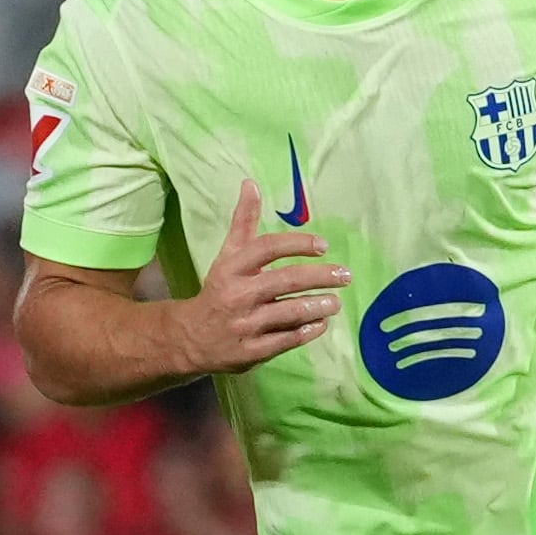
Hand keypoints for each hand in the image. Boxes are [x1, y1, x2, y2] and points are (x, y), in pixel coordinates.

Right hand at [178, 178, 350, 374]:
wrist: (190, 338)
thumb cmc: (218, 290)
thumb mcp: (228, 255)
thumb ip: (243, 222)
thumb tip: (250, 183)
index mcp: (232, 267)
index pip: (268, 248)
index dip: (298, 244)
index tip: (323, 246)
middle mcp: (237, 294)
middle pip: (285, 280)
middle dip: (320, 277)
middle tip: (345, 275)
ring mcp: (245, 324)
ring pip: (289, 312)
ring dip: (318, 305)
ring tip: (335, 301)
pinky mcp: (251, 352)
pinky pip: (286, 340)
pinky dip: (307, 331)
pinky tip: (321, 323)